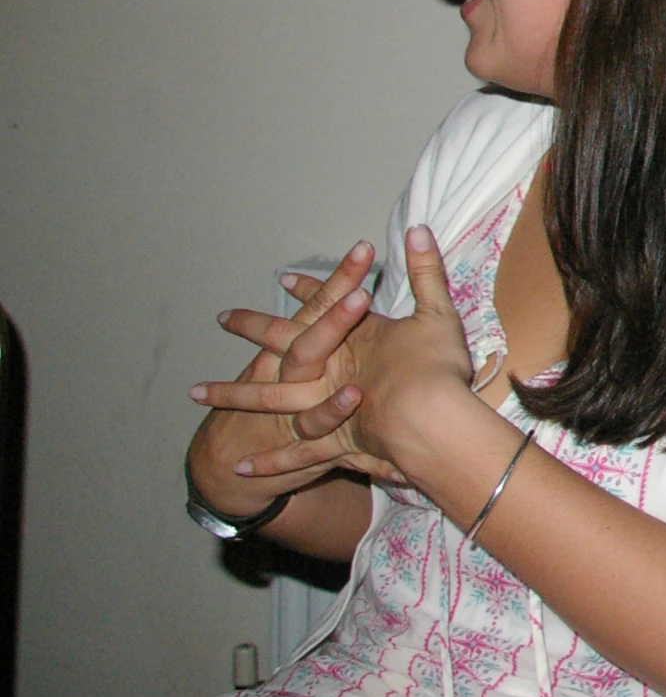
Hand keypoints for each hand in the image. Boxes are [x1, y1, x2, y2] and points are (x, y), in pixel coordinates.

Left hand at [196, 226, 482, 482]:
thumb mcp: (437, 313)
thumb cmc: (435, 368)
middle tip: (224, 318)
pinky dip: (268, 462)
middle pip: (284, 345)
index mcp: (353, 338)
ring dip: (232, 394)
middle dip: (254, 328)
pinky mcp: (330, 445)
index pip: (324, 307)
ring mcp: (323, 407)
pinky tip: (240, 468)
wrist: (432, 420)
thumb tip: (418, 228)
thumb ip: (426, 272)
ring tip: (197, 393)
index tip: (284, 278)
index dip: (307, 291)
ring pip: (268, 400)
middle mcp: (328, 369)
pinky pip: (294, 455)